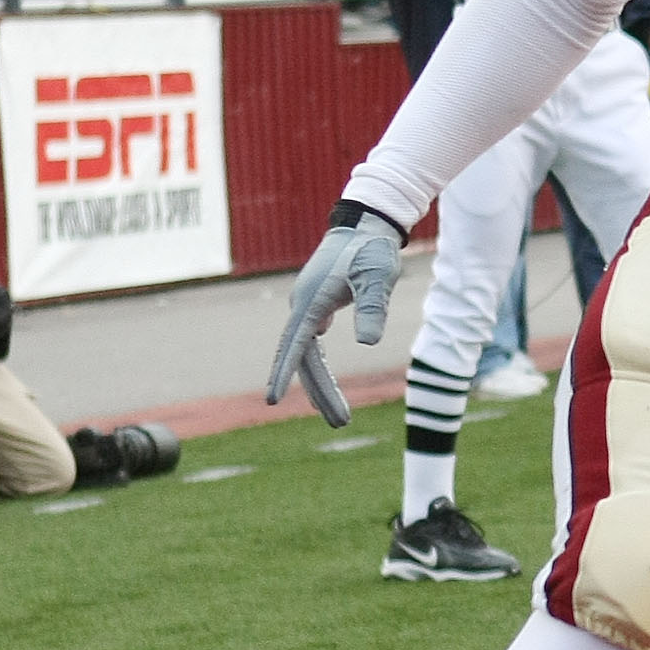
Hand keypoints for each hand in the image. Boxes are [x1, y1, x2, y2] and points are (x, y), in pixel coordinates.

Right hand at [265, 208, 402, 425]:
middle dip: (320, 392)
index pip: (294, 346)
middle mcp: (303, 308)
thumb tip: (368, 343)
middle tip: (341, 423)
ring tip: (339, 418)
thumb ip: (374, 306)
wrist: (366, 226)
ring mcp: (308, 308)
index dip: (282, 374)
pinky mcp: (317, 308)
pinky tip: (325, 388)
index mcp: (311, 303)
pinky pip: (312, 346)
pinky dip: (319, 367)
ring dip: (321, 385)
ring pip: (309, 355)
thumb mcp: (379, 276)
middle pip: (305, 359)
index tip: (271, 400)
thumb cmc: (372, 250)